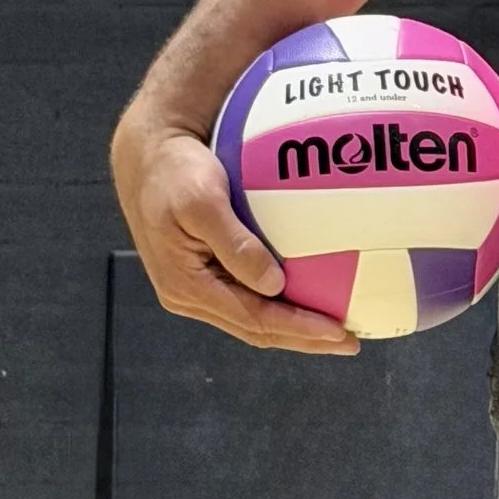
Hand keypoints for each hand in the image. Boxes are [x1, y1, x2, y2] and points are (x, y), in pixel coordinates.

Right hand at [111, 112, 360, 354]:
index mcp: (186, 286)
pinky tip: (309, 300)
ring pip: (252, 319)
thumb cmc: (175, 172)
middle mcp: (189, 295)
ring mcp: (195, 287)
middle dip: (304, 341)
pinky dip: (281, 304)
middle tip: (350, 343)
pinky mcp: (204, 272)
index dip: (298, 330)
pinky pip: (248, 298)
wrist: (148, 155)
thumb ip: (235, 244)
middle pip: (256, 329)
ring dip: (295, 328)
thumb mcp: (202, 202)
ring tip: (337, 332)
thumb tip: (274, 285)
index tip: (338, 332)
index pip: (253, 319)